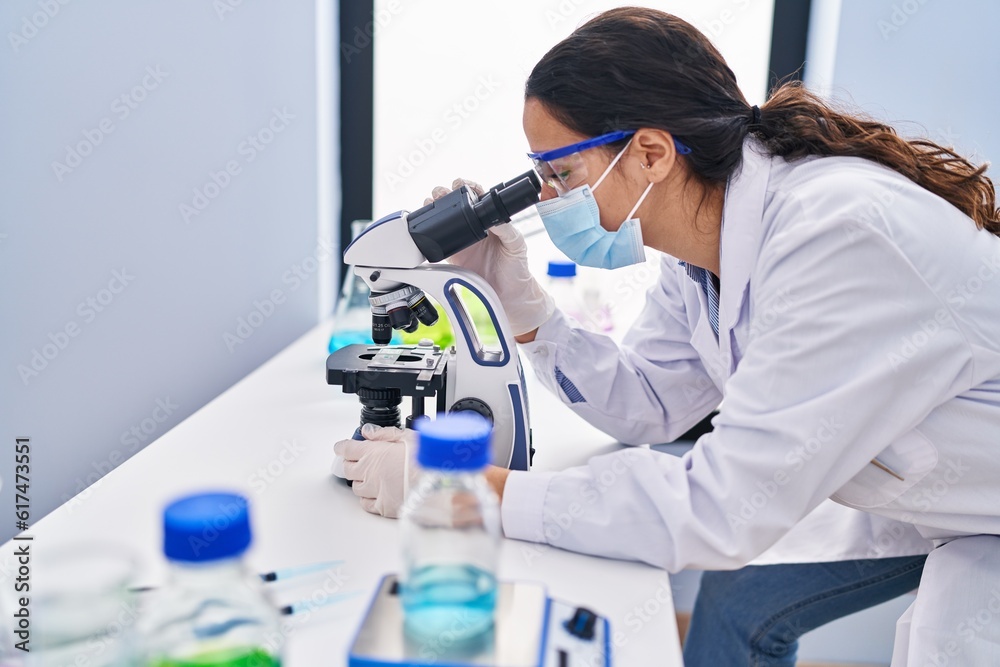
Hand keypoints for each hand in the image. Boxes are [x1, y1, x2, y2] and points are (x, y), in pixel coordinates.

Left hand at [332, 424, 418, 518]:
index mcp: (372, 453)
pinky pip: (366, 504)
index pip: (346, 449)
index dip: (343, 447)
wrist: (440, 485)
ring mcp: (374, 491)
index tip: (343, 447)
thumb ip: (385, 434)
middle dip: (350, 464)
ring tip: (372, 477)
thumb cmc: (427, 460)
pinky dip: (368, 498)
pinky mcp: (383, 507)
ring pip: (356, 488)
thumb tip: (368, 431)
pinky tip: (377, 493)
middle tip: (357, 461)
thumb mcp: (408, 437)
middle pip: (347, 469)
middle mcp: (369, 473)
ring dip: (360, 481)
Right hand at [425, 178, 553, 336]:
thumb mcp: (517, 245)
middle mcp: (475, 227)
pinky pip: (438, 242)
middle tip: (440, 193)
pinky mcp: (453, 257)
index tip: (459, 185)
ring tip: (429, 203)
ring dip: (433, 208)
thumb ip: (506, 230)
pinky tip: (424, 227)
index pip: (476, 196)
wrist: (510, 296)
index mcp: (491, 220)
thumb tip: (494, 218)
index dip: (466, 187)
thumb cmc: (518, 269)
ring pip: (444, 219)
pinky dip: (429, 234)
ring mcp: (462, 241)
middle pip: (455, 204)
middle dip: (444, 194)